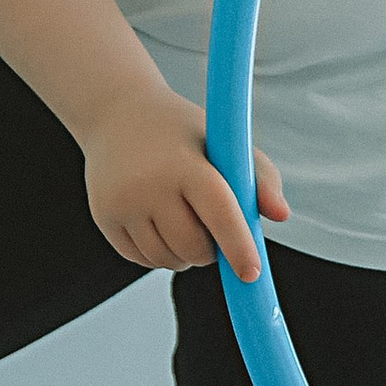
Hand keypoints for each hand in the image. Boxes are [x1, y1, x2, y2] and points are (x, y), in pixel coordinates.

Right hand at [83, 83, 287, 276]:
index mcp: (185, 163)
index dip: (238, 246)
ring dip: (184, 254)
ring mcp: (122, 203)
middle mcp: (149, 184)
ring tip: (184, 220)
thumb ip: (261, 175)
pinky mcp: (104, 217)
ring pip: (167, 259)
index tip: (251, 273)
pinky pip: (141, 259)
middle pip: (193, 248)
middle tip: (211, 226)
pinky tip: (159, 224)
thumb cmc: (180, 132)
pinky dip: (159, 253)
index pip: (218, 212)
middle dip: (211, 249)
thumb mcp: (222, 140)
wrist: (116, 113)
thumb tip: (281, 215)